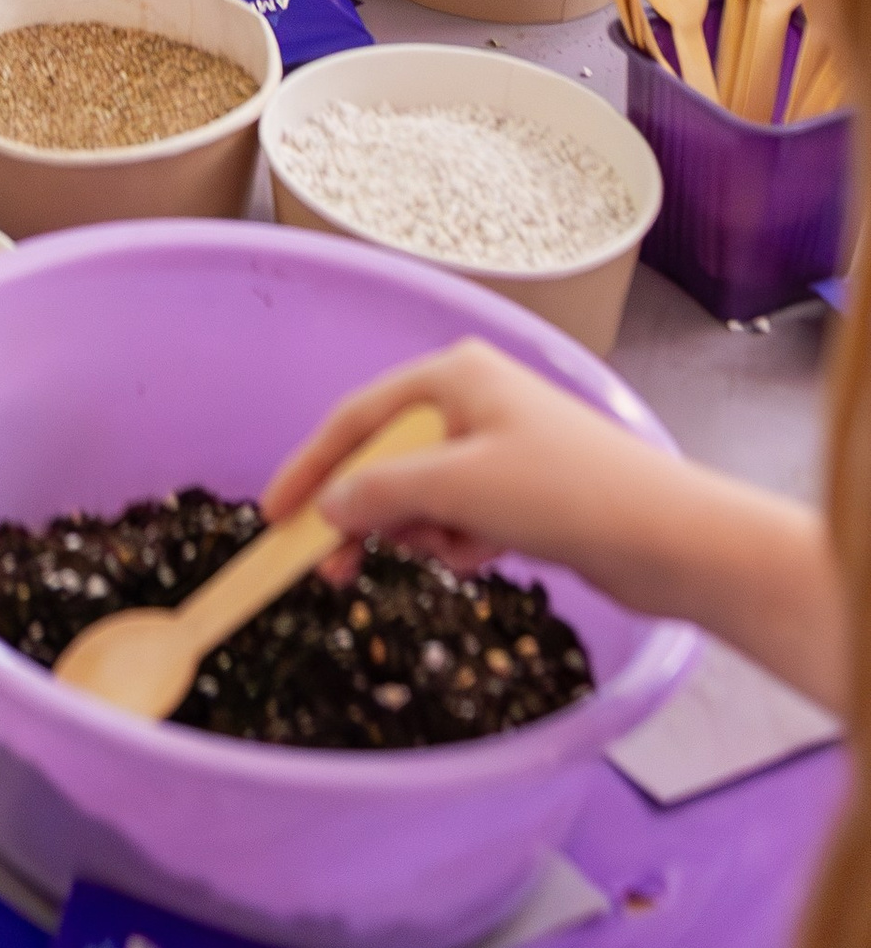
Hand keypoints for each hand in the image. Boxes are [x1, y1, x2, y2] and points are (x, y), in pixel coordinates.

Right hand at [264, 338, 687, 596]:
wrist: (674, 540)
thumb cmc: (568, 494)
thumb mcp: (461, 490)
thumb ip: (383, 493)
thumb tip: (329, 507)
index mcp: (453, 374)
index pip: (356, 418)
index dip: (310, 466)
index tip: (275, 517)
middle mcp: (471, 397)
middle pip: (385, 458)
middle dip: (370, 514)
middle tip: (335, 573)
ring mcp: (498, 442)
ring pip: (421, 494)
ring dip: (427, 531)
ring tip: (464, 549)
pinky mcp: (522, 488)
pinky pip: (460, 514)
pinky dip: (463, 540)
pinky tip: (493, 553)